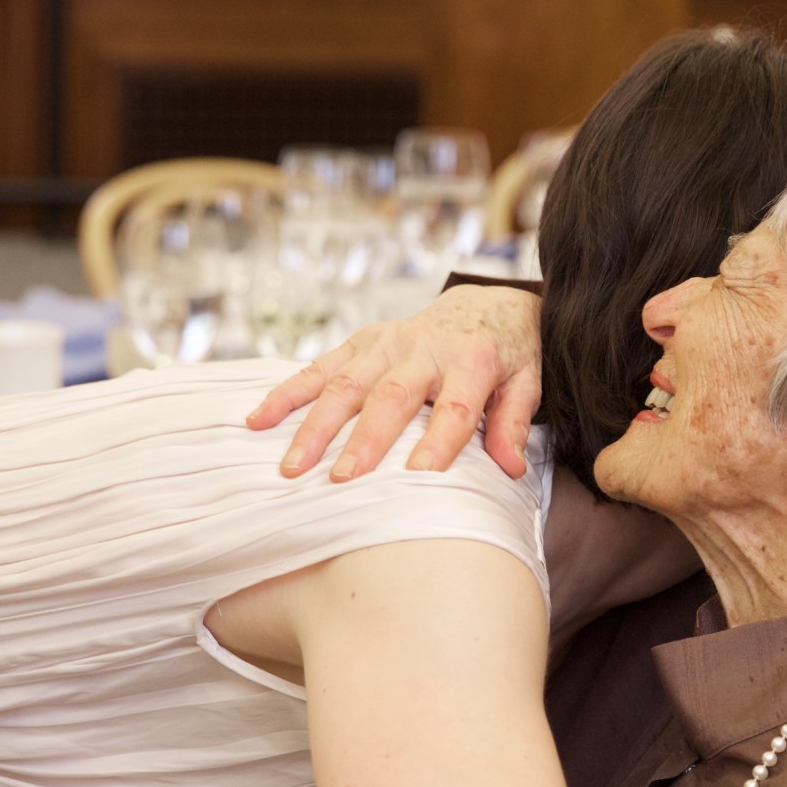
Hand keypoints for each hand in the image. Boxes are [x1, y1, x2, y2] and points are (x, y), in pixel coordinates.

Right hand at [245, 284, 543, 480]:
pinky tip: (258, 420)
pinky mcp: (361, 342)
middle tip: (341, 481)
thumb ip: (514, 422)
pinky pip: (318, 368)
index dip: (438, 441)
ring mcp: (386, 343)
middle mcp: (423, 348)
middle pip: (390, 398)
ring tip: (291, 467)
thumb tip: (510, 467)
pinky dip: (286, 393)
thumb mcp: (528, 382)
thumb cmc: (508, 354)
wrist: (487, 305)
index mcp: (472, 360)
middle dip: (364, 440)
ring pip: (345, 385)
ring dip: (315, 426)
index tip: (419, 476)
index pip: (454, 407)